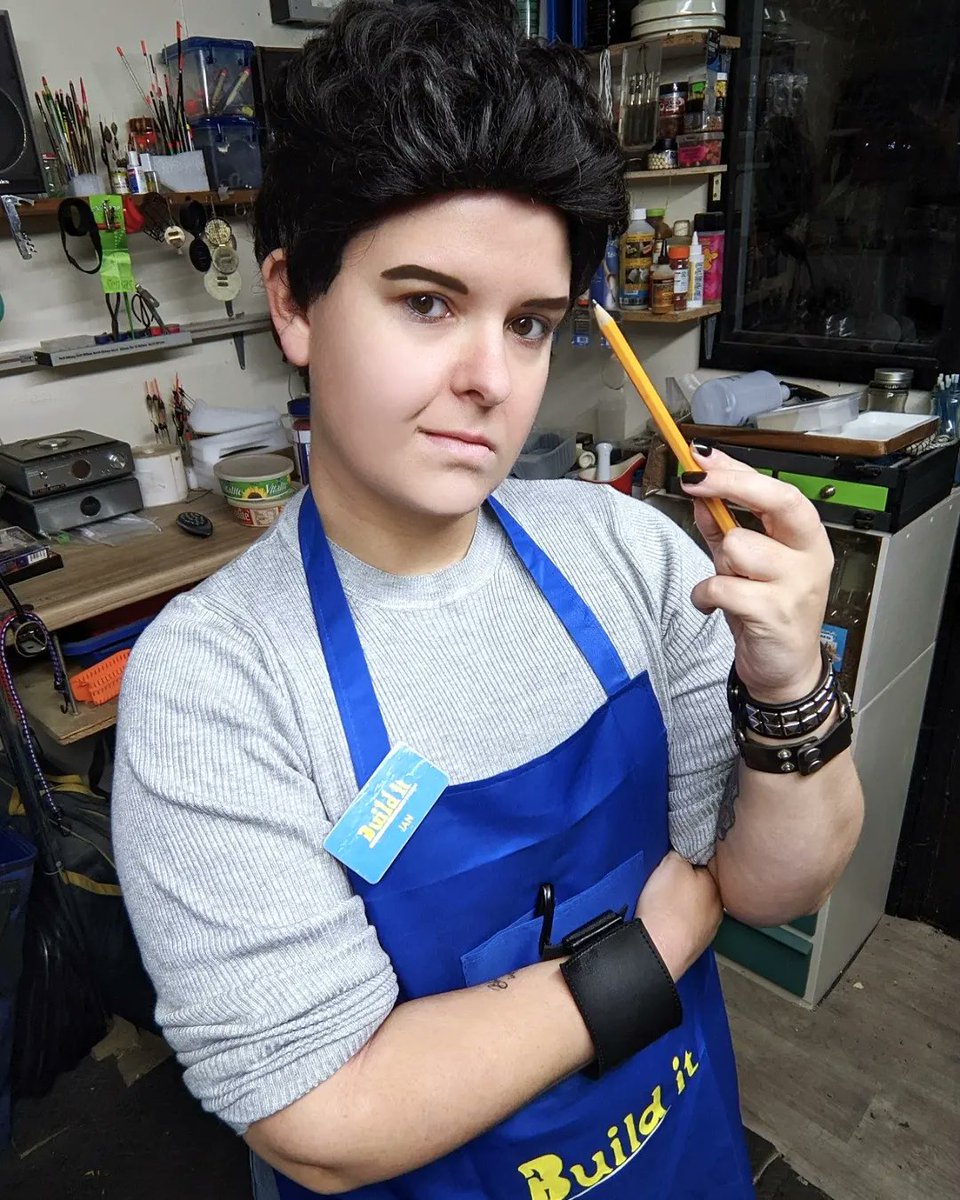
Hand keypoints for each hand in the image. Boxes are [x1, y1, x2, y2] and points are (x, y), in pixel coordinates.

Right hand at [635, 851, 722, 980]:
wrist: (658, 949)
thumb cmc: (666, 908)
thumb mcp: (672, 864)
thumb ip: (683, 852)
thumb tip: (688, 848)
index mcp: (716, 885)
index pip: (707, 864)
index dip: (689, 858)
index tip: (676, 857)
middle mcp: (717, 908)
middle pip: (701, 886)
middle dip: (687, 882)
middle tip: (667, 879)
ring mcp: (707, 929)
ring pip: (695, 907)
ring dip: (682, 903)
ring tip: (663, 902)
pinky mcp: (694, 944)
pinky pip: (686, 924)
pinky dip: (676, 921)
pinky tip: (664, 919)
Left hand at [681, 445, 833, 702]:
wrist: (786, 668)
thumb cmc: (767, 608)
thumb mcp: (744, 562)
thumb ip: (723, 525)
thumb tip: (701, 489)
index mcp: (805, 536)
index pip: (777, 490)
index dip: (736, 471)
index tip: (700, 458)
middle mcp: (809, 555)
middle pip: (778, 501)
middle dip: (731, 485)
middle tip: (693, 481)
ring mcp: (796, 584)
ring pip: (738, 547)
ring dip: (720, 564)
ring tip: (728, 583)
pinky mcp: (774, 614)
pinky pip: (721, 586)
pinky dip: (705, 595)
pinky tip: (713, 605)